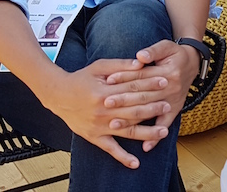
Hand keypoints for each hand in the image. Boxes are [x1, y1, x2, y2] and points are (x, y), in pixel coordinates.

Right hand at [40, 59, 169, 168]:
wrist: (58, 95)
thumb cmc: (81, 78)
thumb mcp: (99, 66)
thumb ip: (120, 65)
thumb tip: (141, 63)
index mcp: (105, 90)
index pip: (132, 88)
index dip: (149, 85)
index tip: (164, 82)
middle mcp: (103, 110)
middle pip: (133, 109)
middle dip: (153, 108)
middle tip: (169, 106)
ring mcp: (99, 126)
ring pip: (127, 130)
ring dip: (147, 133)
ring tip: (164, 132)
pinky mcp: (94, 137)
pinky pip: (110, 149)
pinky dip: (122, 157)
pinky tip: (136, 163)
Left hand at [104, 40, 199, 150]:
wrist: (192, 63)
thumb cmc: (174, 54)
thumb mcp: (166, 46)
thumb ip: (153, 51)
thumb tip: (140, 57)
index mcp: (168, 72)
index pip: (141, 76)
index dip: (124, 77)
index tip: (108, 80)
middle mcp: (171, 88)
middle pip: (143, 95)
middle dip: (123, 100)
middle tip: (105, 103)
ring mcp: (173, 101)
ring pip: (150, 112)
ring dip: (132, 120)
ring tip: (114, 125)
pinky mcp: (175, 109)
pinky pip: (165, 125)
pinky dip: (156, 137)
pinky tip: (145, 147)